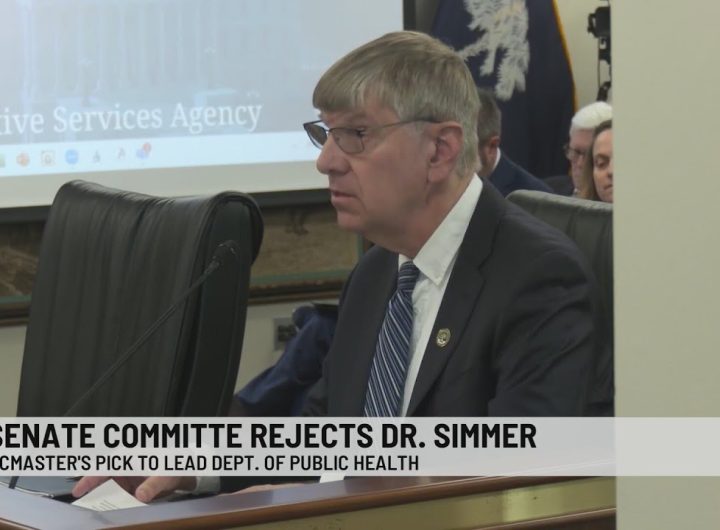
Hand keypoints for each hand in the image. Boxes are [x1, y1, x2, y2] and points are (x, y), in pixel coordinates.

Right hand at [72, 476, 196, 502]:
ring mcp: (126, 480)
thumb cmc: (172, 467)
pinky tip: (112, 512)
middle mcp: (124, 469)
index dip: (89, 479)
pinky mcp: (130, 489)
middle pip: (102, 482)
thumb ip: (153, 485)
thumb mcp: (164, 476)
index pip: (104, 469)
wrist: (183, 471)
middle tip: (83, 508)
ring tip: (95, 513)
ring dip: (104, 501)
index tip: (77, 491)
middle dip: (92, 493)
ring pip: (109, 491)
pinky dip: (114, 505)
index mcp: (128, 460)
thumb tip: (140, 496)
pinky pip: (118, 498)